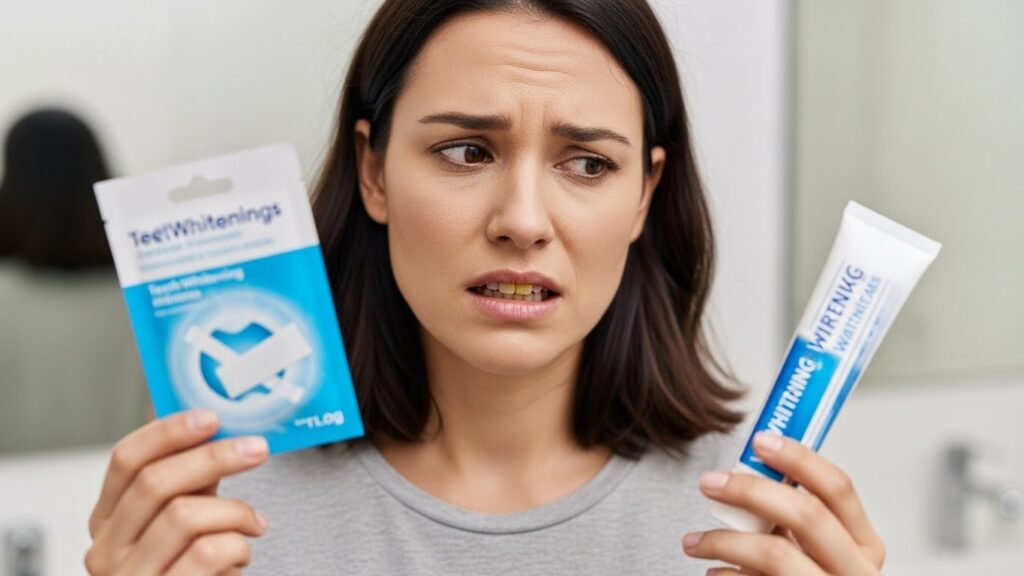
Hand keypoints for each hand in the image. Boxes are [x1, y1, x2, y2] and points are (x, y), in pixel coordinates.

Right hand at [85, 409, 269, 574]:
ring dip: (235, 511)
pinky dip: (239, 545)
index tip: (211, 416)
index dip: (168, 431)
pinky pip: (210, 552)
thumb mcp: (178, 523)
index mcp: (107, 521)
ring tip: (254, 524)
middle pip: (156, 483)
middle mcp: (108, 551)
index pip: (125, 460)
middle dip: (215, 457)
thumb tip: (220, 430)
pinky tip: (243, 553)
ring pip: (186, 515)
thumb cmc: (188, 571)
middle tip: (257, 449)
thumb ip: (189, 484)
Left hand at [682, 432, 885, 574]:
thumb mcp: (816, 550)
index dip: (799, 458)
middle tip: (709, 482)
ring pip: (775, 553)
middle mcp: (856, 574)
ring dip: (724, 540)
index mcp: (865, 547)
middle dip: (751, 490)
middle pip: (806, 515)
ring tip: (693, 541)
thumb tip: (751, 468)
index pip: (838, 488)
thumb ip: (795, 517)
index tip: (759, 440)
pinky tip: (715, 574)